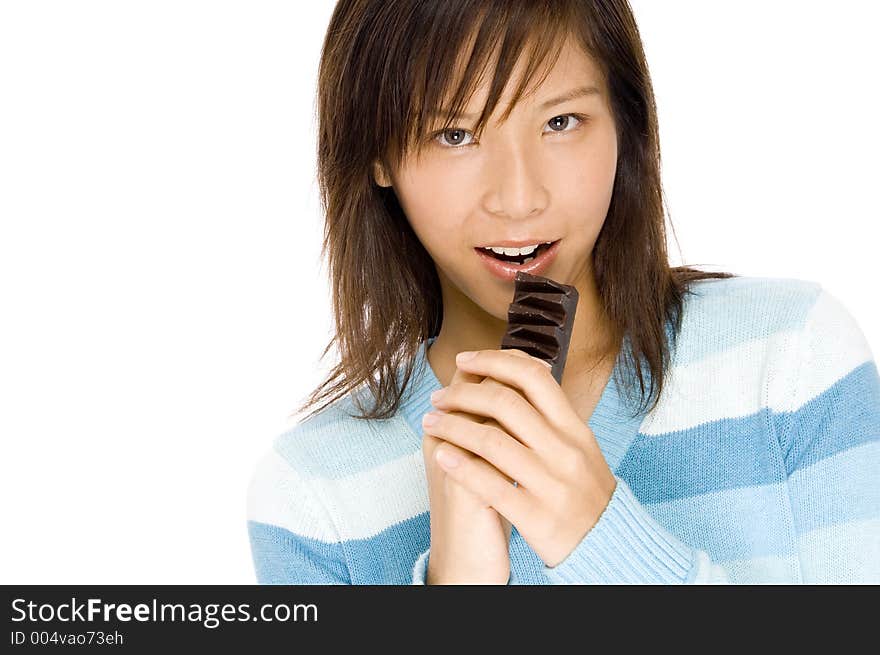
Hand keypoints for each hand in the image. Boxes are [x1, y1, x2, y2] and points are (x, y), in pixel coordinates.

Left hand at [422, 348, 617, 568]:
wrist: (607, 544)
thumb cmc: (584, 492)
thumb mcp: (579, 446)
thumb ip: (551, 414)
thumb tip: (520, 370)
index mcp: (574, 428)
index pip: (534, 377)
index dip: (494, 361)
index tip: (466, 359)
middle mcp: (565, 451)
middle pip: (506, 403)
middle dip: (462, 394)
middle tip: (438, 396)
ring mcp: (552, 484)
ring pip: (492, 441)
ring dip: (452, 426)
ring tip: (431, 422)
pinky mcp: (537, 516)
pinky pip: (491, 484)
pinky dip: (461, 465)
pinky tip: (442, 455)